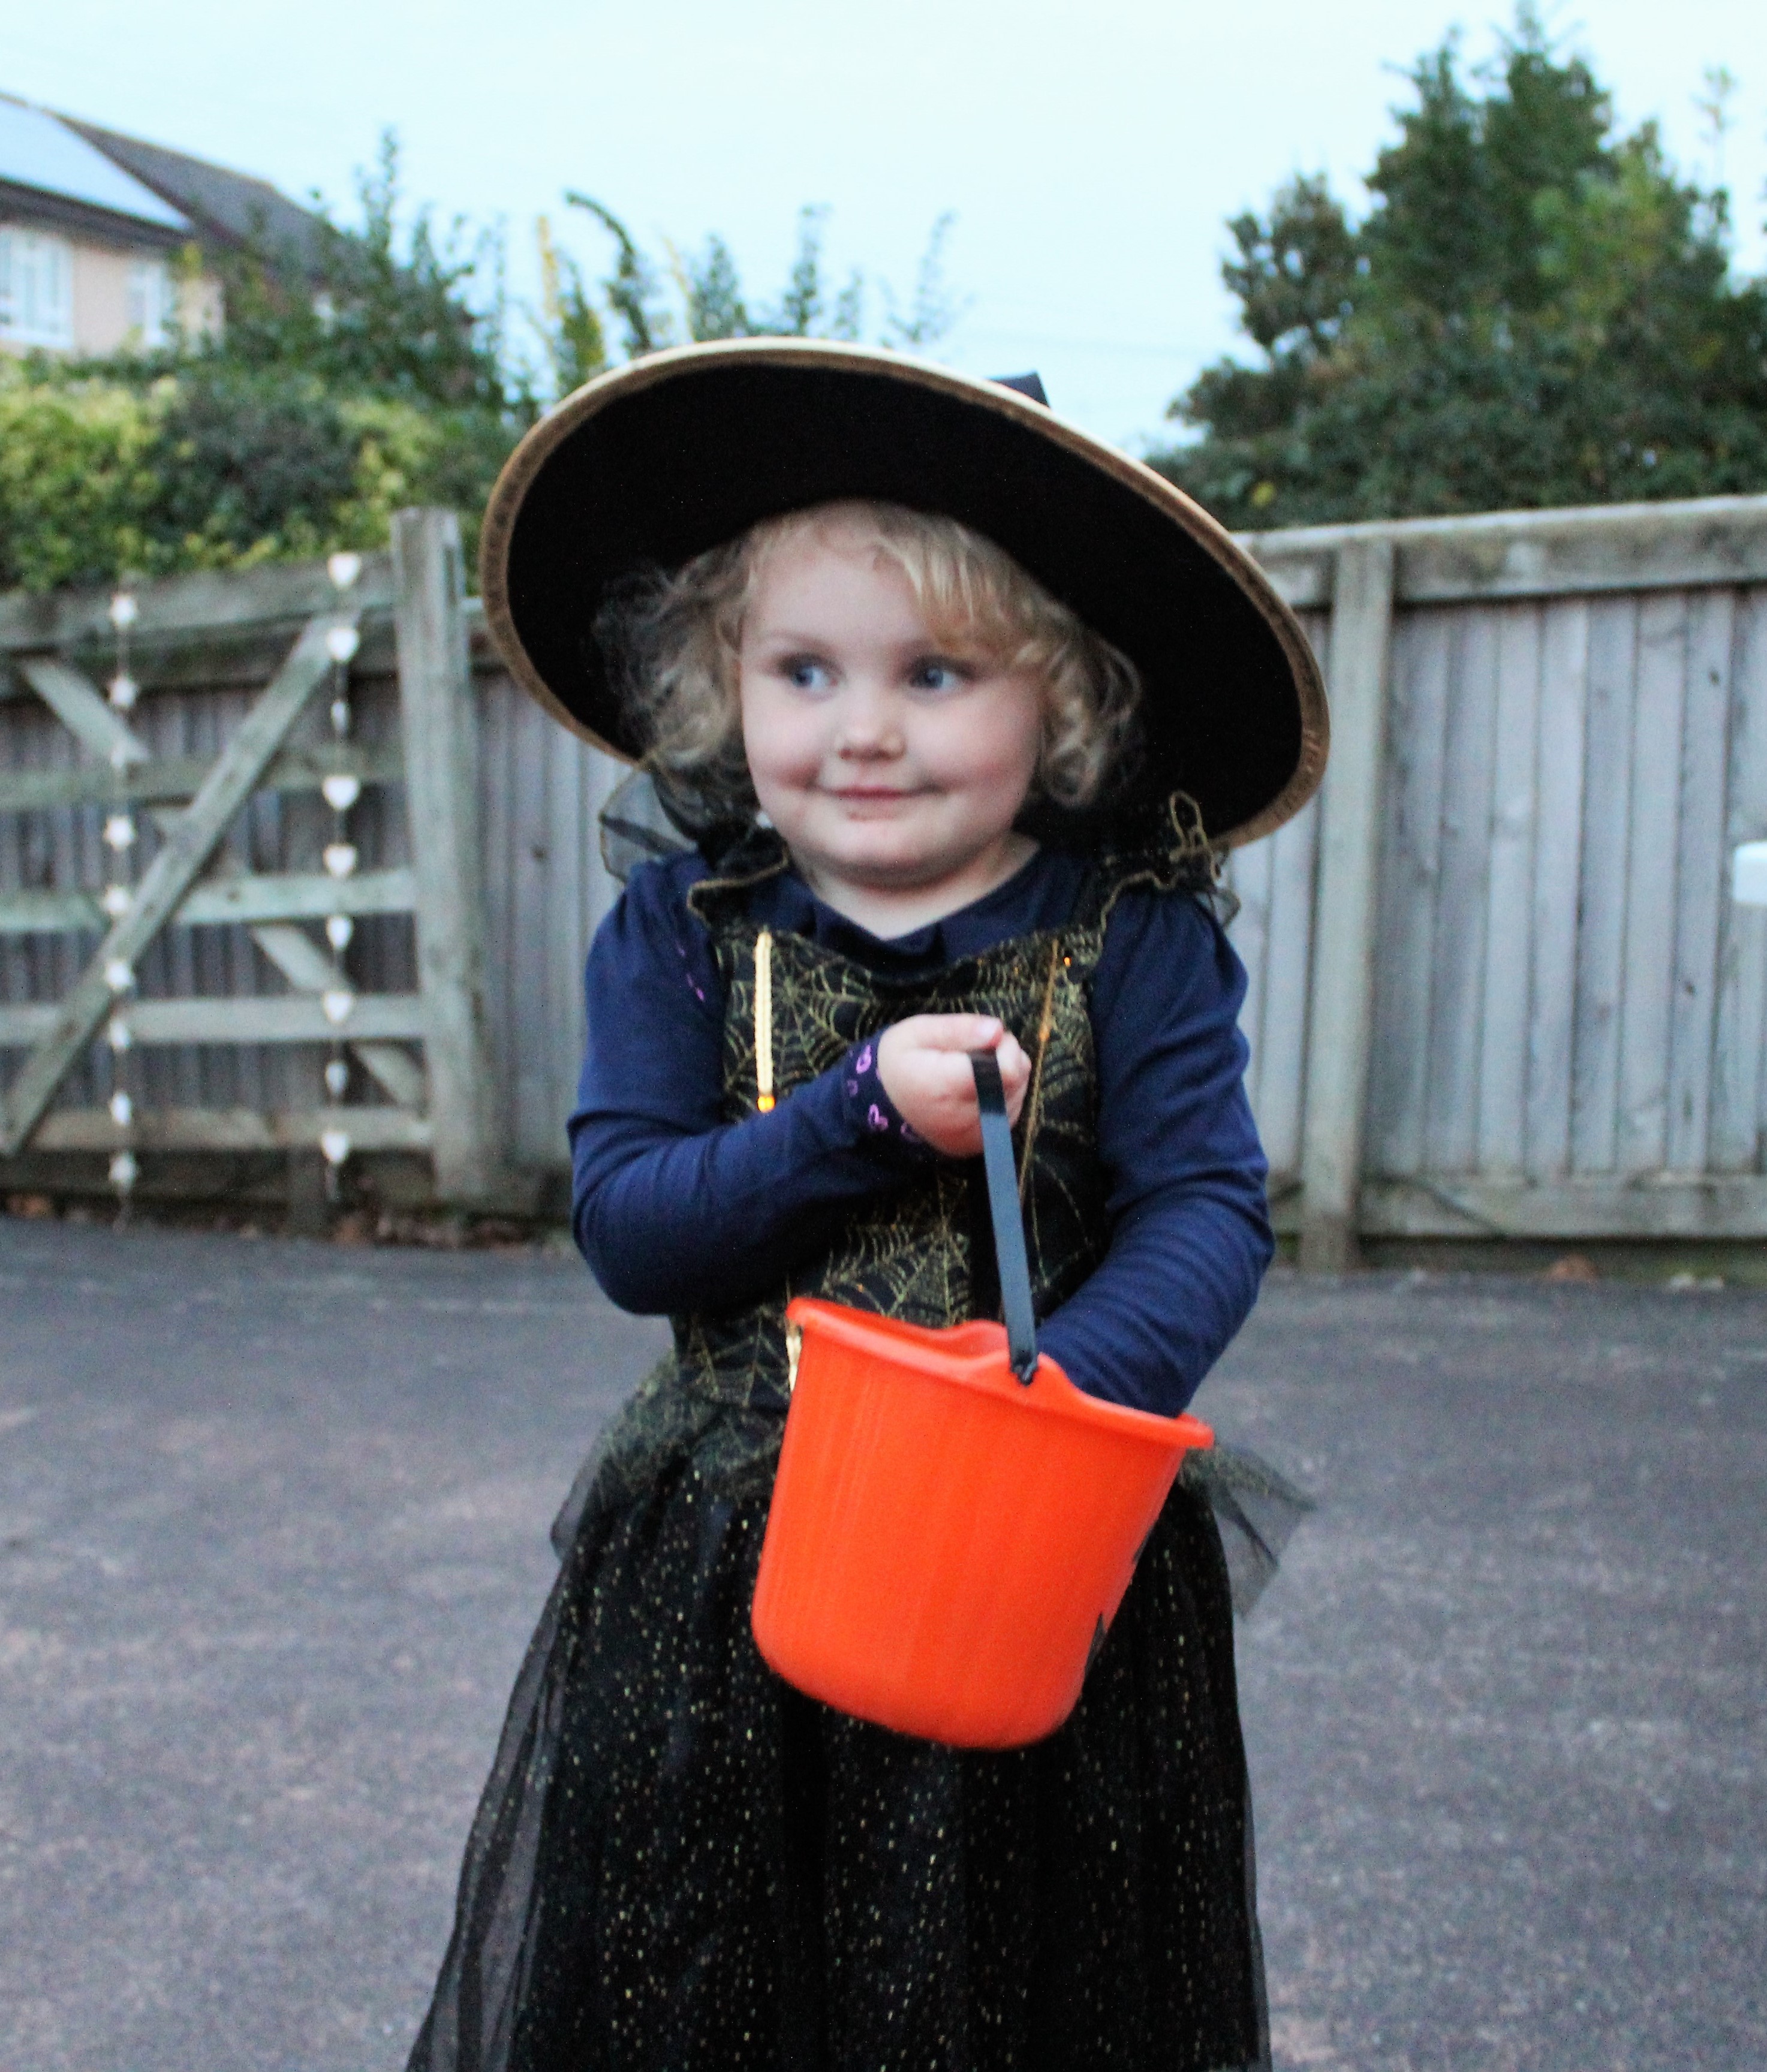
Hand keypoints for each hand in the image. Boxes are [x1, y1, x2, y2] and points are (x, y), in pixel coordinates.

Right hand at [875, 1015, 1030, 1157]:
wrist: (880, 1107)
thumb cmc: (899, 1063)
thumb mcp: (918, 1032)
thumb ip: (959, 1028)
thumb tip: (998, 1029)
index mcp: (945, 1086)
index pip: (1006, 1070)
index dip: (1004, 1047)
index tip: (986, 1038)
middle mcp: (962, 1118)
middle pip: (1016, 1081)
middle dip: (1007, 1056)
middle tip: (980, 1049)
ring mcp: (971, 1137)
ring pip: (1017, 1096)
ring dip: (1008, 1076)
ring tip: (977, 1069)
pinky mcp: (976, 1145)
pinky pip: (1009, 1114)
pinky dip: (1003, 1096)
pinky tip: (980, 1088)